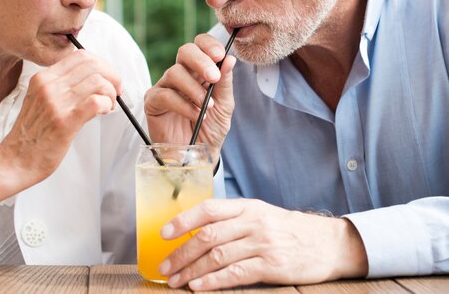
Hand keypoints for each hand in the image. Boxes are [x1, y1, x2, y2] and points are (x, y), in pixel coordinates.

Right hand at [0, 49, 121, 182]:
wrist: (15, 161)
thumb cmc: (31, 136)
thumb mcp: (40, 100)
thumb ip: (61, 87)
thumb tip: (92, 80)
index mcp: (42, 78)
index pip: (80, 55)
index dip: (101, 65)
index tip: (107, 79)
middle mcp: (48, 86)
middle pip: (92, 64)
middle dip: (112, 76)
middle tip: (115, 92)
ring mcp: (55, 102)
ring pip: (98, 81)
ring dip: (110, 93)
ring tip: (108, 106)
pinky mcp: (64, 122)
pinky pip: (95, 102)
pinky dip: (107, 104)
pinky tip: (103, 112)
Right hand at [144, 33, 235, 162]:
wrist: (197, 156)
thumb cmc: (209, 130)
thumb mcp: (225, 106)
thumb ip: (225, 83)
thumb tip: (230, 59)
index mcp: (199, 71)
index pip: (200, 45)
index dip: (208, 45)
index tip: (220, 55)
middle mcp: (181, 75)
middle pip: (185, 51)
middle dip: (201, 61)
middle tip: (213, 78)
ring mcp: (165, 87)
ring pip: (175, 72)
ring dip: (194, 89)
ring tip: (206, 106)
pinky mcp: (153, 102)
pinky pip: (165, 94)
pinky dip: (183, 104)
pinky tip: (195, 115)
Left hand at [159, 198, 368, 289]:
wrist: (328, 243)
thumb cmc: (288, 230)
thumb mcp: (261, 214)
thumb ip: (232, 220)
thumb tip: (196, 232)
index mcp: (247, 207)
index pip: (208, 209)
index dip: (183, 221)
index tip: (163, 233)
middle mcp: (253, 222)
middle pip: (208, 236)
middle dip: (181, 253)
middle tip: (164, 267)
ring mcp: (263, 243)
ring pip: (218, 257)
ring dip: (192, 271)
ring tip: (176, 281)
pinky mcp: (272, 265)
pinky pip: (236, 273)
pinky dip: (213, 281)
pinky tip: (199, 287)